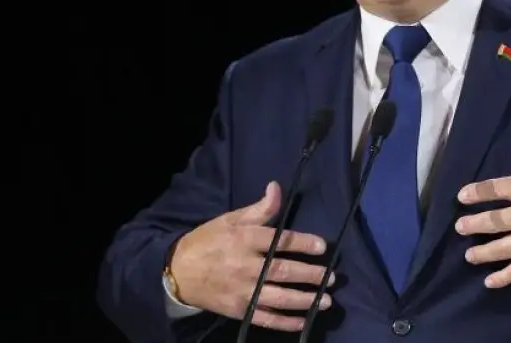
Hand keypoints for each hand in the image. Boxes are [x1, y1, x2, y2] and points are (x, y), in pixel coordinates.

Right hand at [170, 181, 333, 331]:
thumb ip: (259, 208)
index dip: (303, 243)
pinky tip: (303, 321)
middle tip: (332, 277)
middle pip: (283, 271)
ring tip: (326, 300)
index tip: (322, 246)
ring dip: (304, 300)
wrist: (179, 272)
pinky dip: (284, 323)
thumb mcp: (232, 219)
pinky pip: (265, 318)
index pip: (280, 241)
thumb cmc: (209, 240)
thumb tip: (277, 187)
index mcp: (245, 240)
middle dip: (310, 275)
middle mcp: (246, 266)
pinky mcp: (238, 310)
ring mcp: (242, 291)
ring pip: (278, 297)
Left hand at [455, 124, 510, 287]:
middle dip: (473, 224)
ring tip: (468, 255)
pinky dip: (504, 277)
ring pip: (501, 247)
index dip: (477, 192)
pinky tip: (489, 282)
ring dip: (482, 252)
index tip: (462, 196)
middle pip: (493, 220)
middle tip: (459, 227)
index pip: (496, 188)